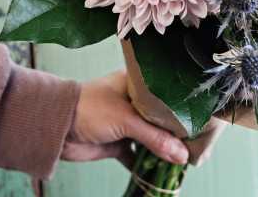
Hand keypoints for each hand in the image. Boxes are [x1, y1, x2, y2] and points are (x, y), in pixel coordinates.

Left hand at [62, 71, 188, 168]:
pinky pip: (136, 155)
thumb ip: (154, 138)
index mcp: (137, 85)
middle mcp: (134, 102)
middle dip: (174, 132)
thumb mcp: (126, 120)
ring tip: (184, 159)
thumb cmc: (91, 109)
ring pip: (150, 138)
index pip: (166, 95)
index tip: (199, 119)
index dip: (181, 107)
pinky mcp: (117, 143)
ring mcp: (126, 124)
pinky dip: (146, 164)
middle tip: (196, 143)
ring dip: (162, 150)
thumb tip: (182, 154)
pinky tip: (160, 172)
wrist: (57, 127)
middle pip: (160, 119)